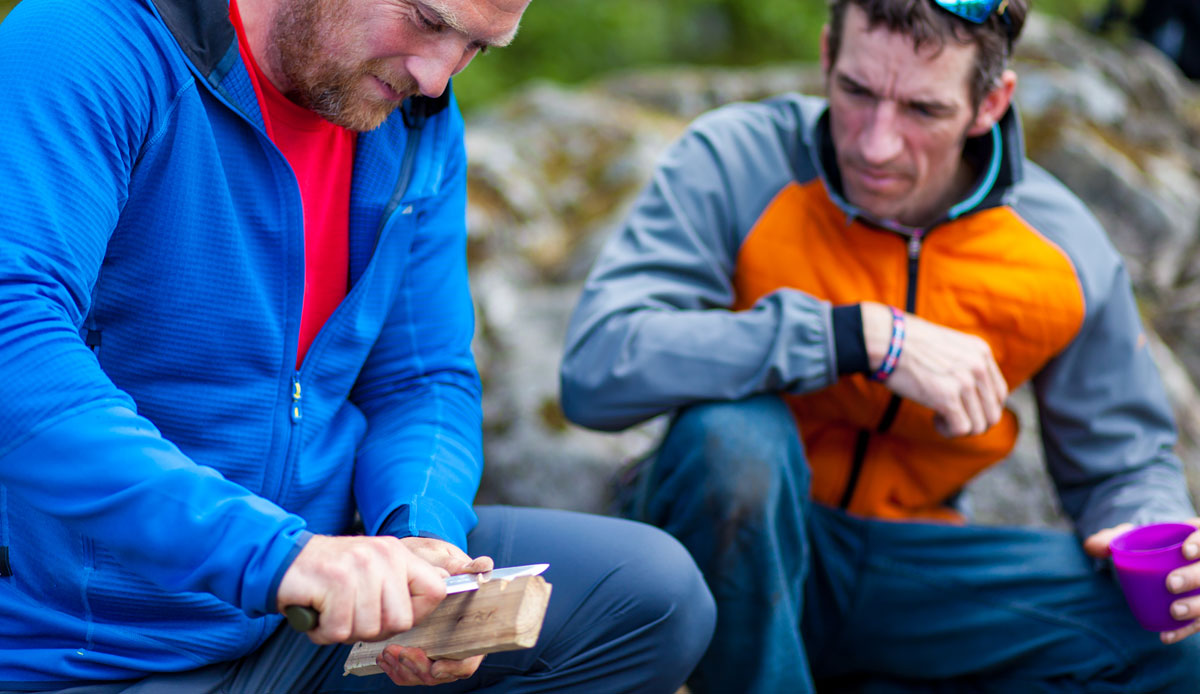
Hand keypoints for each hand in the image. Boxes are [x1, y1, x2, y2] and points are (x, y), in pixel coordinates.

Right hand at [276, 535, 445, 644]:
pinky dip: (325, 631)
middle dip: (375, 628)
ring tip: (333, 610)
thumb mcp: (375, 565)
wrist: (284, 558)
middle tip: (353, 614)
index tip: (394, 614)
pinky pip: (340, 630)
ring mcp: (359, 567)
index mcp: (397, 554)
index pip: (435, 590)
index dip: (418, 613)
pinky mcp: (335, 581)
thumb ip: (406, 578)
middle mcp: (382, 557)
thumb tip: (444, 584)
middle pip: (401, 620)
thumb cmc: (331, 571)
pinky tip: (319, 613)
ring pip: (369, 628)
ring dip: (346, 630)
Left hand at [371, 537, 491, 684]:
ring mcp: (434, 647)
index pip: (470, 656)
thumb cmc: (430, 559)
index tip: (436, 666)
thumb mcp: (443, 558)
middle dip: (421, 669)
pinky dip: (395, 669)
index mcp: (470, 623)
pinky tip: (385, 657)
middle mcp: (454, 640)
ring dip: (404, 669)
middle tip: (401, 653)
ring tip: (388, 652)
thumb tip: (484, 566)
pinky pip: (408, 671)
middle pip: (444, 672)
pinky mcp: (416, 649)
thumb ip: (462, 566)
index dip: (455, 666)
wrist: (407, 558)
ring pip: (423, 674)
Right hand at [861, 302, 1007, 437]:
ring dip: (959, 427)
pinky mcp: (947, 397)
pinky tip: (935, 419)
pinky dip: (949, 430)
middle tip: (950, 417)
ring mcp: (964, 382)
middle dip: (972, 421)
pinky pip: (962, 428)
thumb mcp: (948, 345)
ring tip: (939, 417)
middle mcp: (978, 366)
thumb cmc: (907, 343)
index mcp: (981, 352)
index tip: (962, 408)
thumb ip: (965, 363)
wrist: (886, 339)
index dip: (982, 408)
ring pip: (979, 425)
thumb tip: (970, 393)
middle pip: (992, 413)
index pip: (1000, 394)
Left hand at [1084, 519, 1199, 644]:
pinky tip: (1166, 635)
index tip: (1185, 551)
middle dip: (1194, 577)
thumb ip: (1108, 539)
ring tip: (1174, 612)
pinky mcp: (1199, 608)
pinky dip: (1184, 630)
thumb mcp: (1126, 538)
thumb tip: (1092, 547)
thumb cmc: (1143, 546)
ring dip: (1196, 607)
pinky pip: (1198, 622)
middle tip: (1171, 584)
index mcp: (1192, 536)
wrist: (1152, 564)